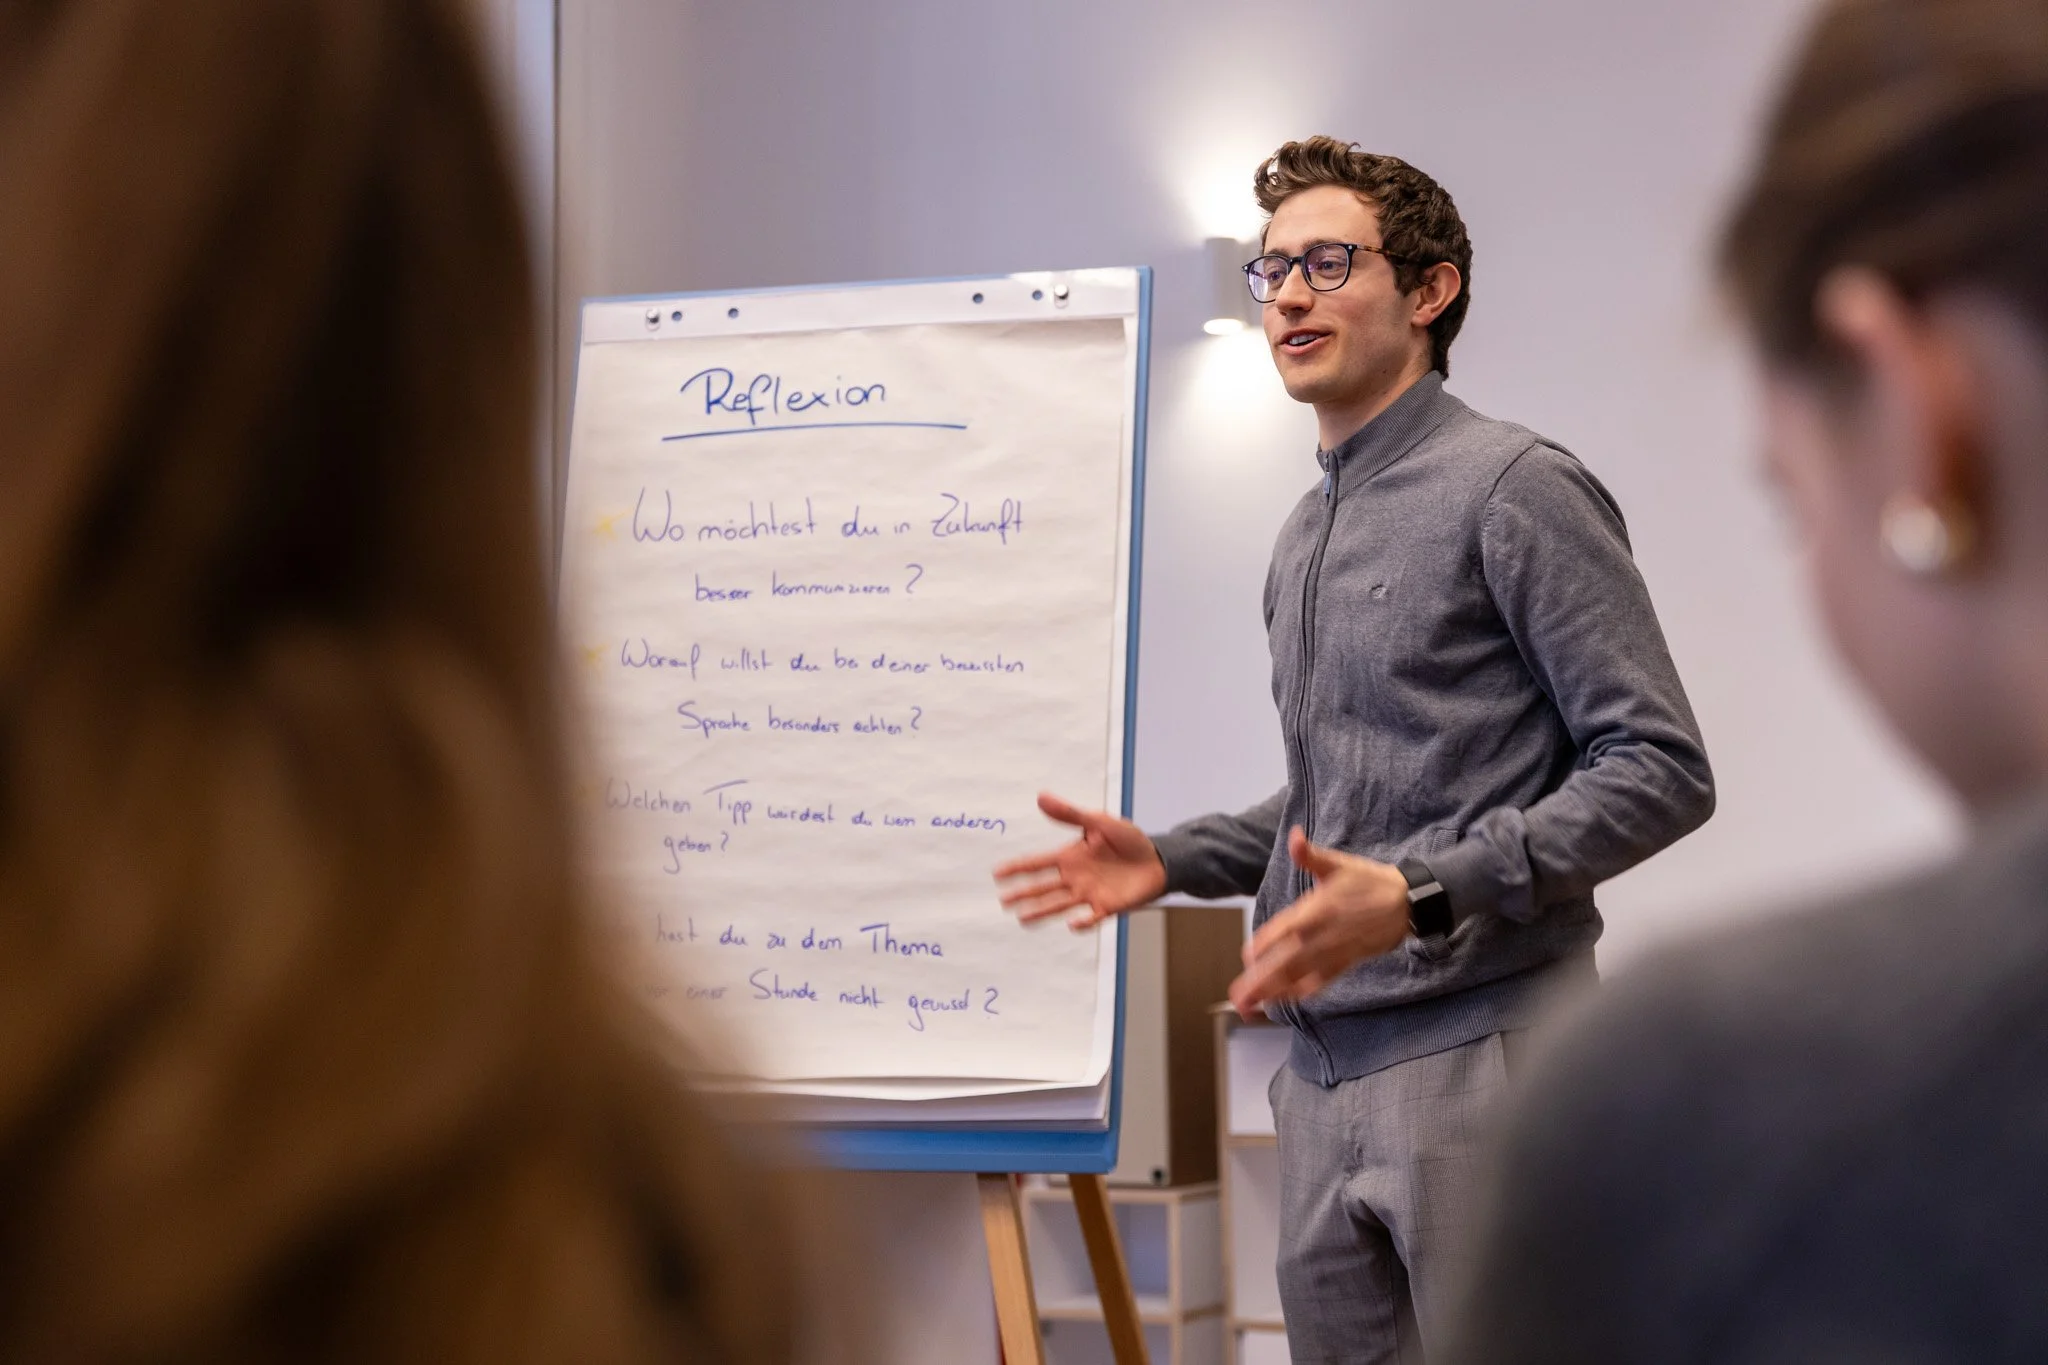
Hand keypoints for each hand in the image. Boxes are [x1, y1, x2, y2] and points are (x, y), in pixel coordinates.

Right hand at [994, 793, 1166, 930]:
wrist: (1157, 860)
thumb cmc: (1129, 840)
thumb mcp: (1099, 822)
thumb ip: (1071, 814)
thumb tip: (1042, 797)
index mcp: (1071, 856)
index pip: (1038, 863)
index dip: (1018, 868)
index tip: (997, 873)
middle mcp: (1075, 877)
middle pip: (1043, 887)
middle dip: (1023, 894)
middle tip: (1003, 901)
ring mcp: (1090, 893)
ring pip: (1060, 904)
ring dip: (1042, 911)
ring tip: (1023, 918)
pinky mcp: (1107, 906)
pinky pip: (1091, 918)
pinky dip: (1082, 922)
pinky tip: (1072, 923)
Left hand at [1228, 827, 1410, 1017]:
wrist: (1407, 903)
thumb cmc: (1368, 881)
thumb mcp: (1338, 864)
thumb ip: (1310, 855)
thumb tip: (1294, 837)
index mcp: (1318, 909)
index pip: (1285, 930)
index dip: (1265, 945)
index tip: (1246, 957)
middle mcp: (1323, 935)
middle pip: (1287, 961)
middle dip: (1261, 981)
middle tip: (1238, 998)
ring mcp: (1335, 953)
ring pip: (1300, 977)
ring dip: (1274, 993)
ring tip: (1251, 1006)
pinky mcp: (1346, 964)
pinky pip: (1320, 983)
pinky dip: (1301, 994)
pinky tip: (1284, 1002)